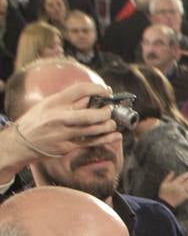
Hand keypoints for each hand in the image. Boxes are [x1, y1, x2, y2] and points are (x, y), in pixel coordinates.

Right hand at [2, 81, 119, 170]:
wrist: (23, 141)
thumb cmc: (37, 120)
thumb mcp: (48, 105)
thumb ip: (69, 102)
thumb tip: (92, 97)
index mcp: (55, 102)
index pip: (80, 90)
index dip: (97, 89)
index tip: (107, 90)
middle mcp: (59, 117)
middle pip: (90, 114)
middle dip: (105, 112)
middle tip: (111, 110)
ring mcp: (64, 133)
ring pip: (93, 130)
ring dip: (108, 126)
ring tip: (113, 123)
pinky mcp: (68, 146)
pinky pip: (91, 142)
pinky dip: (106, 139)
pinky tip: (117, 136)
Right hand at [158, 171, 187, 207]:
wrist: (165, 203)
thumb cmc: (163, 192)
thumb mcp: (164, 184)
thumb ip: (168, 177)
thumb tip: (172, 171)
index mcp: (175, 183)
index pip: (182, 177)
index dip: (186, 175)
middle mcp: (180, 187)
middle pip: (187, 182)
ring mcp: (183, 193)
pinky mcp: (184, 198)